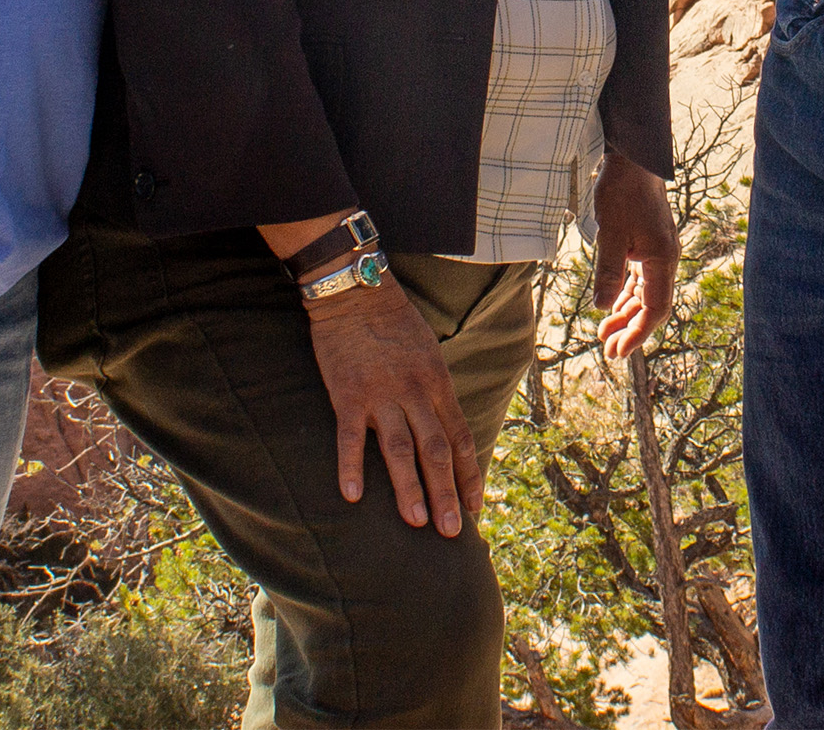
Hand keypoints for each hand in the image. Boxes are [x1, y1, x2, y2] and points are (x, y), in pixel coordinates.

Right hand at [305, 281, 477, 534]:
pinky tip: (353, 496)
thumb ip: (435, 392)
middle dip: (446, 493)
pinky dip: (352, 467)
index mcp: (438, 383)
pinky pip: (351, 437)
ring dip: (409, 489)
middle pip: (436, 451)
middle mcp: (415, 393)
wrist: (356, 292)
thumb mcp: (429, 353)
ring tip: (417, 521)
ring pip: (400, 450)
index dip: (469, 474)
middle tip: (451, 532)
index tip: (475, 507)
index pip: (460, 437)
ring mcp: (381, 395)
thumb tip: (446, 430)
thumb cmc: (394, 322)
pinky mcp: (348, 395)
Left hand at [590, 153, 679, 361]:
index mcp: (662, 259)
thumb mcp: (611, 233)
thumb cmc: (623, 192)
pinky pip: (640, 278)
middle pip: (651, 305)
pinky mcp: (648, 244)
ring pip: (644, 293)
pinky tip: (613, 304)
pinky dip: (626, 294)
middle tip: (607, 349)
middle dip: (630, 329)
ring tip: (604, 331)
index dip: (638, 333)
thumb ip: (609, 271)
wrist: (633, 160)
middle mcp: (665, 259)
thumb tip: (603, 307)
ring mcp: (657, 252)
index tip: (619, 351)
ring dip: (626, 313)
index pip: (655, 309)